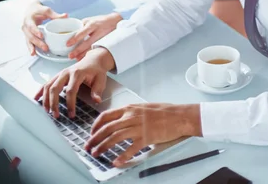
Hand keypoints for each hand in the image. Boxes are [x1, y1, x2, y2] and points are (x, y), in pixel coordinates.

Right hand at [22, 2, 67, 54]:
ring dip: (33, 47)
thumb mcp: (46, 11)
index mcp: (29, 19)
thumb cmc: (38, 10)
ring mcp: (25, 32)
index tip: (41, 36)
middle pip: (30, 36)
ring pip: (28, 41)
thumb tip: (66, 16)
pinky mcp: (27, 36)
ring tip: (36, 53)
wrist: (30, 10)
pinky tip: (34, 53)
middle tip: (45, 47)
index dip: (36, 31)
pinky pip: (28, 43)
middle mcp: (25, 26)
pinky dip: (31, 48)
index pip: (31, 26)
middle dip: (37, 42)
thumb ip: (55, 15)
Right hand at [34, 47, 114, 117]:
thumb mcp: (101, 79)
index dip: (70, 104)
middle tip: (56, 115)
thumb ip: (97, 90)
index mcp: (77, 73)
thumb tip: (96, 100)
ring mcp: (60, 73)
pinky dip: (40, 91)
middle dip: (54, 103)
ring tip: (47, 111)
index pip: (71, 90)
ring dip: (46, 99)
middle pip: (55, 88)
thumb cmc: (96, 71)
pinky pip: (47, 83)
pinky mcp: (58, 75)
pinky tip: (36, 99)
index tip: (71, 114)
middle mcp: (66, 72)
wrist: (93, 60)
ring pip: (49, 86)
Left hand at [67, 13, 122, 60]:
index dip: (75, 38)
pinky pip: (97, 49)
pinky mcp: (106, 42)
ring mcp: (102, 37)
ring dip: (84, 54)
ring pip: (92, 47)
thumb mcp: (90, 19)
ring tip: (76, 59)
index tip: (67, 44)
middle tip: (70, 56)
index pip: (82, 32)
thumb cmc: (100, 20)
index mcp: (92, 24)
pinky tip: (86, 57)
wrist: (116, 20)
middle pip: (87, 42)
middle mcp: (97, 31)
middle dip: (78, 50)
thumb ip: (81, 26)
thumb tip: (69, 32)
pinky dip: (91, 54)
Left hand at [85, 103, 201, 165]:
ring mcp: (138, 127)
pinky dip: (122, 156)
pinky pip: (130, 149)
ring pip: (114, 137)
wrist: (178, 115)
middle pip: (107, 128)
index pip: (106, 115)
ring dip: (103, 147)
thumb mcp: (143, 106)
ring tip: (96, 153)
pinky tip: (116, 161)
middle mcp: (131, 116)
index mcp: (130, 108)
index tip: (92, 132)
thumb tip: (120, 119)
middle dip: (94, 138)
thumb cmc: (164, 111)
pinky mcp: (146, 138)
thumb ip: (131, 112)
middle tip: (88, 146)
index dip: (96, 125)